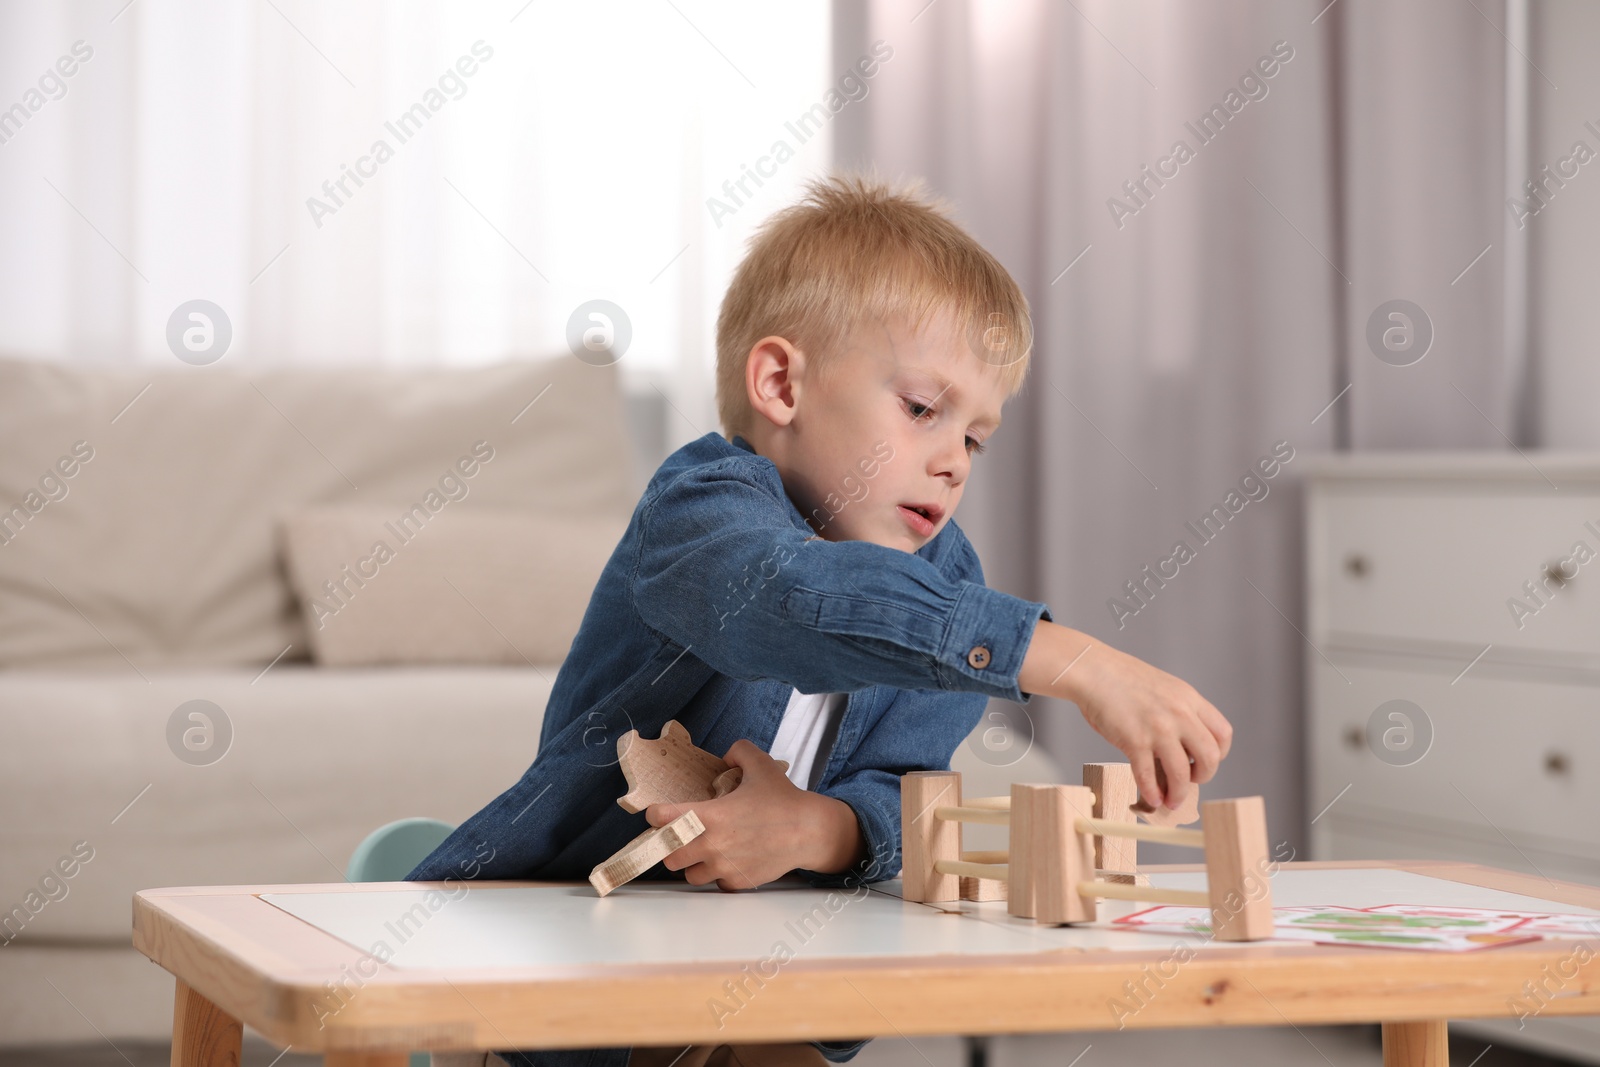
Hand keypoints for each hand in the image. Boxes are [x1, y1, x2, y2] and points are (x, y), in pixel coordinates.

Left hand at [644, 740, 863, 889]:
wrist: (809, 831)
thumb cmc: (784, 799)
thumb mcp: (760, 764)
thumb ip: (737, 752)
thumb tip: (726, 757)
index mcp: (709, 816)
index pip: (661, 819)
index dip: (655, 814)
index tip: (657, 812)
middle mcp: (711, 845)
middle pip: (669, 856)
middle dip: (671, 845)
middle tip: (680, 835)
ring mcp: (723, 867)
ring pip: (690, 875)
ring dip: (693, 863)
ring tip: (704, 850)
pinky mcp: (738, 882)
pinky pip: (716, 883)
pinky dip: (717, 875)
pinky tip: (728, 861)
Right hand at [1018, 621, 1231, 811]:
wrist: (1094, 671)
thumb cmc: (1123, 680)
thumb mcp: (1165, 689)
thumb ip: (1178, 713)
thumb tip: (1181, 748)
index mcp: (1189, 699)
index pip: (1222, 734)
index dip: (1219, 754)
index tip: (1204, 761)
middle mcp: (1179, 714)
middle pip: (1210, 757)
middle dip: (1204, 776)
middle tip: (1191, 781)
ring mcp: (1157, 728)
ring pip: (1181, 773)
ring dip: (1179, 793)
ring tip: (1172, 800)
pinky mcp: (1134, 741)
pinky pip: (1149, 776)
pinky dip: (1152, 792)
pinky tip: (1151, 797)